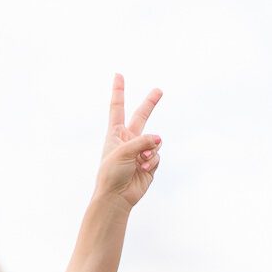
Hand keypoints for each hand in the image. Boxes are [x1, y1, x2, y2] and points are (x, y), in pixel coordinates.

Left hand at [96, 73, 163, 208]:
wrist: (116, 197)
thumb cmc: (112, 173)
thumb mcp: (123, 151)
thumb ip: (142, 140)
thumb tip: (159, 140)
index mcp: (115, 134)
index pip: (117, 108)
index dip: (118, 91)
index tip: (118, 75)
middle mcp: (128, 139)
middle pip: (142, 116)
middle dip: (150, 103)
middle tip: (159, 90)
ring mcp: (140, 151)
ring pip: (154, 142)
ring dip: (150, 151)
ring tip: (139, 162)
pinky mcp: (149, 163)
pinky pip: (157, 156)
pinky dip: (152, 162)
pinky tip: (142, 169)